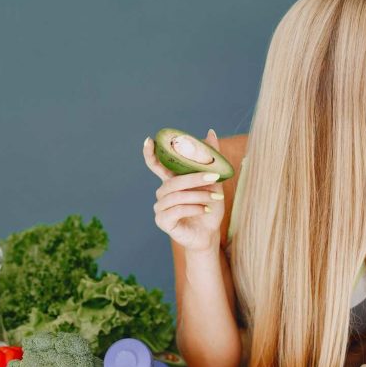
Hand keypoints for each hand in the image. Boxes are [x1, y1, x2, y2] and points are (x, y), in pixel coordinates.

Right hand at [142, 129, 225, 251]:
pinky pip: (177, 210)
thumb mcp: (214, 182)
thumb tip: (210, 132)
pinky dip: (194, 208)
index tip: (149, 140)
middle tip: (214, 177)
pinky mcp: (162, 221)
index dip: (150, 153)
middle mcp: (162, 193)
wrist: (209, 234)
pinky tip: (205, 210)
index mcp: (171, 182)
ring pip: (177, 196)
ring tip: (216, 198)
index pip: (156, 165)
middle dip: (195, 178)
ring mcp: (160, 208)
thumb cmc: (209, 208)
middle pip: (174, 181)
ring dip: (199, 196)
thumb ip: (210, 159)